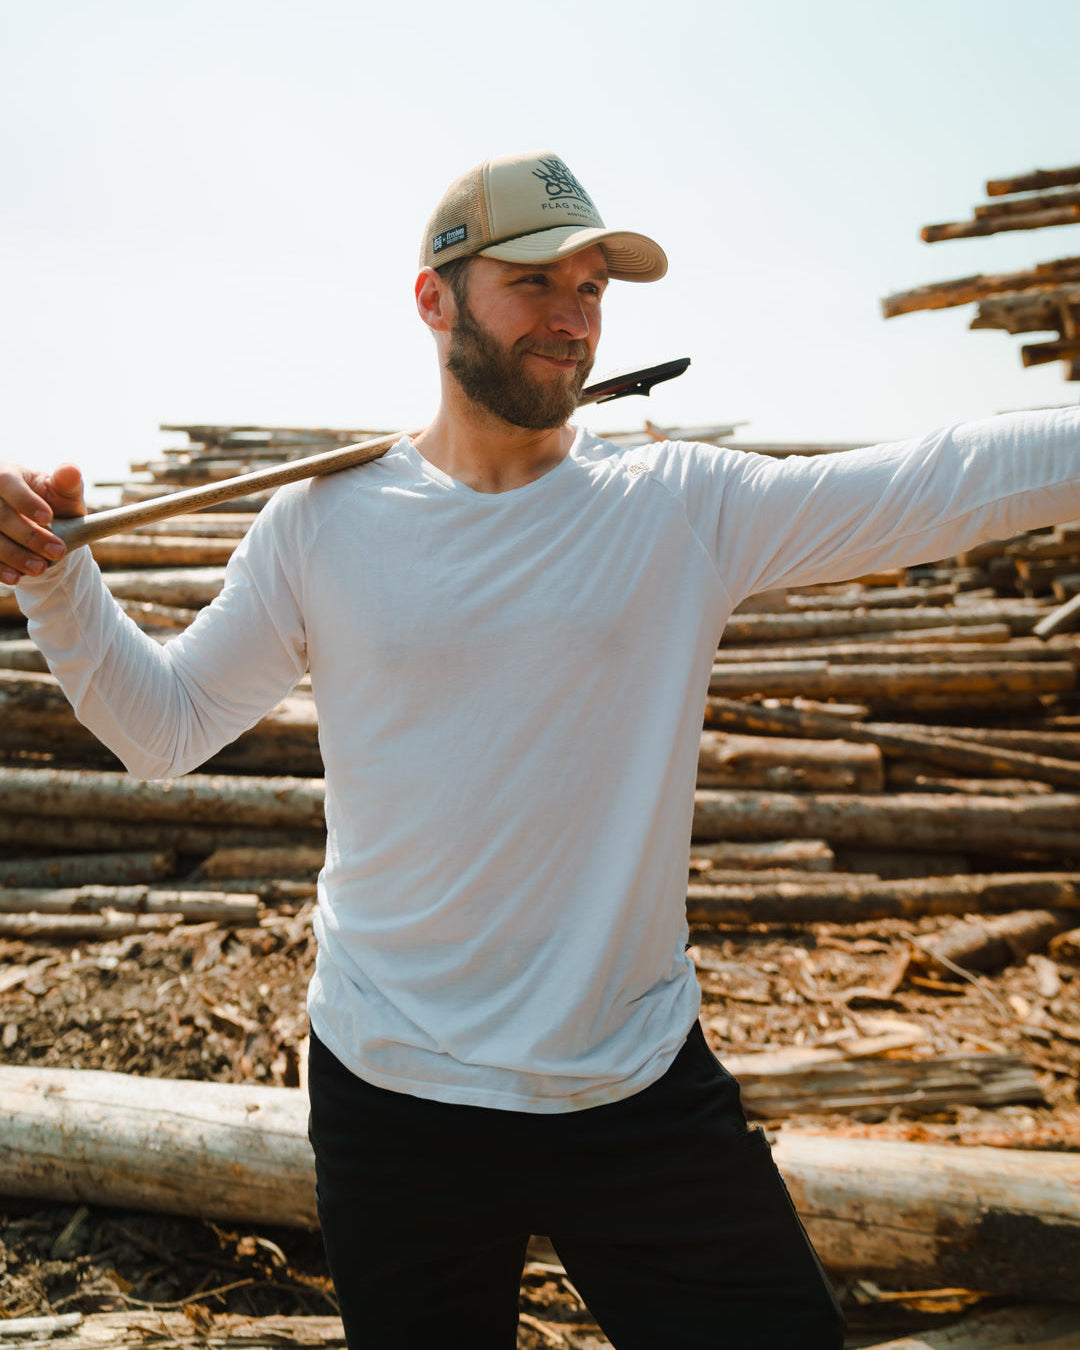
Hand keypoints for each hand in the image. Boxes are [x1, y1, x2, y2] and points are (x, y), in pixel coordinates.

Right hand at [0, 462, 85, 585]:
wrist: (39, 529)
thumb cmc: (51, 504)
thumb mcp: (63, 494)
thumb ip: (68, 485)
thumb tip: (71, 470)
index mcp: (5, 475)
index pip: (7, 483)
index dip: (25, 501)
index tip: (48, 519)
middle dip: (29, 536)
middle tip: (58, 552)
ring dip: (14, 555)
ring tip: (39, 568)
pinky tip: (15, 577)